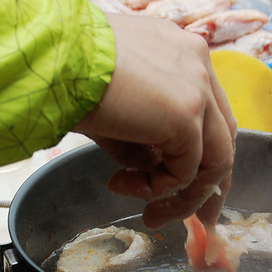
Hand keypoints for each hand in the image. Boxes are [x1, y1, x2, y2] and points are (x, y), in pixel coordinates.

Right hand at [75, 11, 236, 228]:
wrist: (50, 58)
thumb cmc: (64, 72)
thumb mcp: (113, 103)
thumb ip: (141, 135)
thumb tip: (150, 168)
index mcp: (181, 52)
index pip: (210, 111)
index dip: (202, 153)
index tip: (183, 185)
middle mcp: (198, 63)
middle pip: (222, 137)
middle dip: (207, 184)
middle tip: (193, 219)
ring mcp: (197, 87)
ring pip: (214, 159)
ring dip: (182, 195)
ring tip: (148, 213)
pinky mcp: (187, 114)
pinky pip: (186, 170)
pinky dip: (160, 188)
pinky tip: (123, 184)